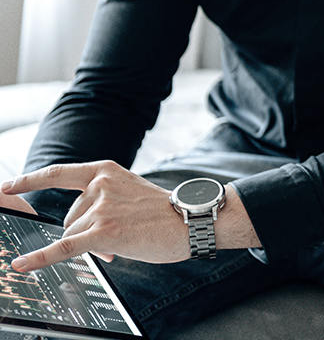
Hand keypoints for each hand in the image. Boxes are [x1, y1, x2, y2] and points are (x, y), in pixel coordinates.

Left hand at [1, 161, 186, 270]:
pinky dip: (41, 258)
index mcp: (105, 170)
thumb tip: (79, 236)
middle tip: (123, 233)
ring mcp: (100, 208)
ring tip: (128, 239)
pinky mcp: (103, 232)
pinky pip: (63, 247)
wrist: (193, 219)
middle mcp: (99, 186)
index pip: (59, 173)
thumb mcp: (131, 192)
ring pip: (75, 236)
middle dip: (87, 232)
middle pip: (70, 218)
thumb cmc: (166, 211)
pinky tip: (22, 265)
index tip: (7, 186)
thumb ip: (102, 202)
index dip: (30, 180)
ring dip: (94, 245)